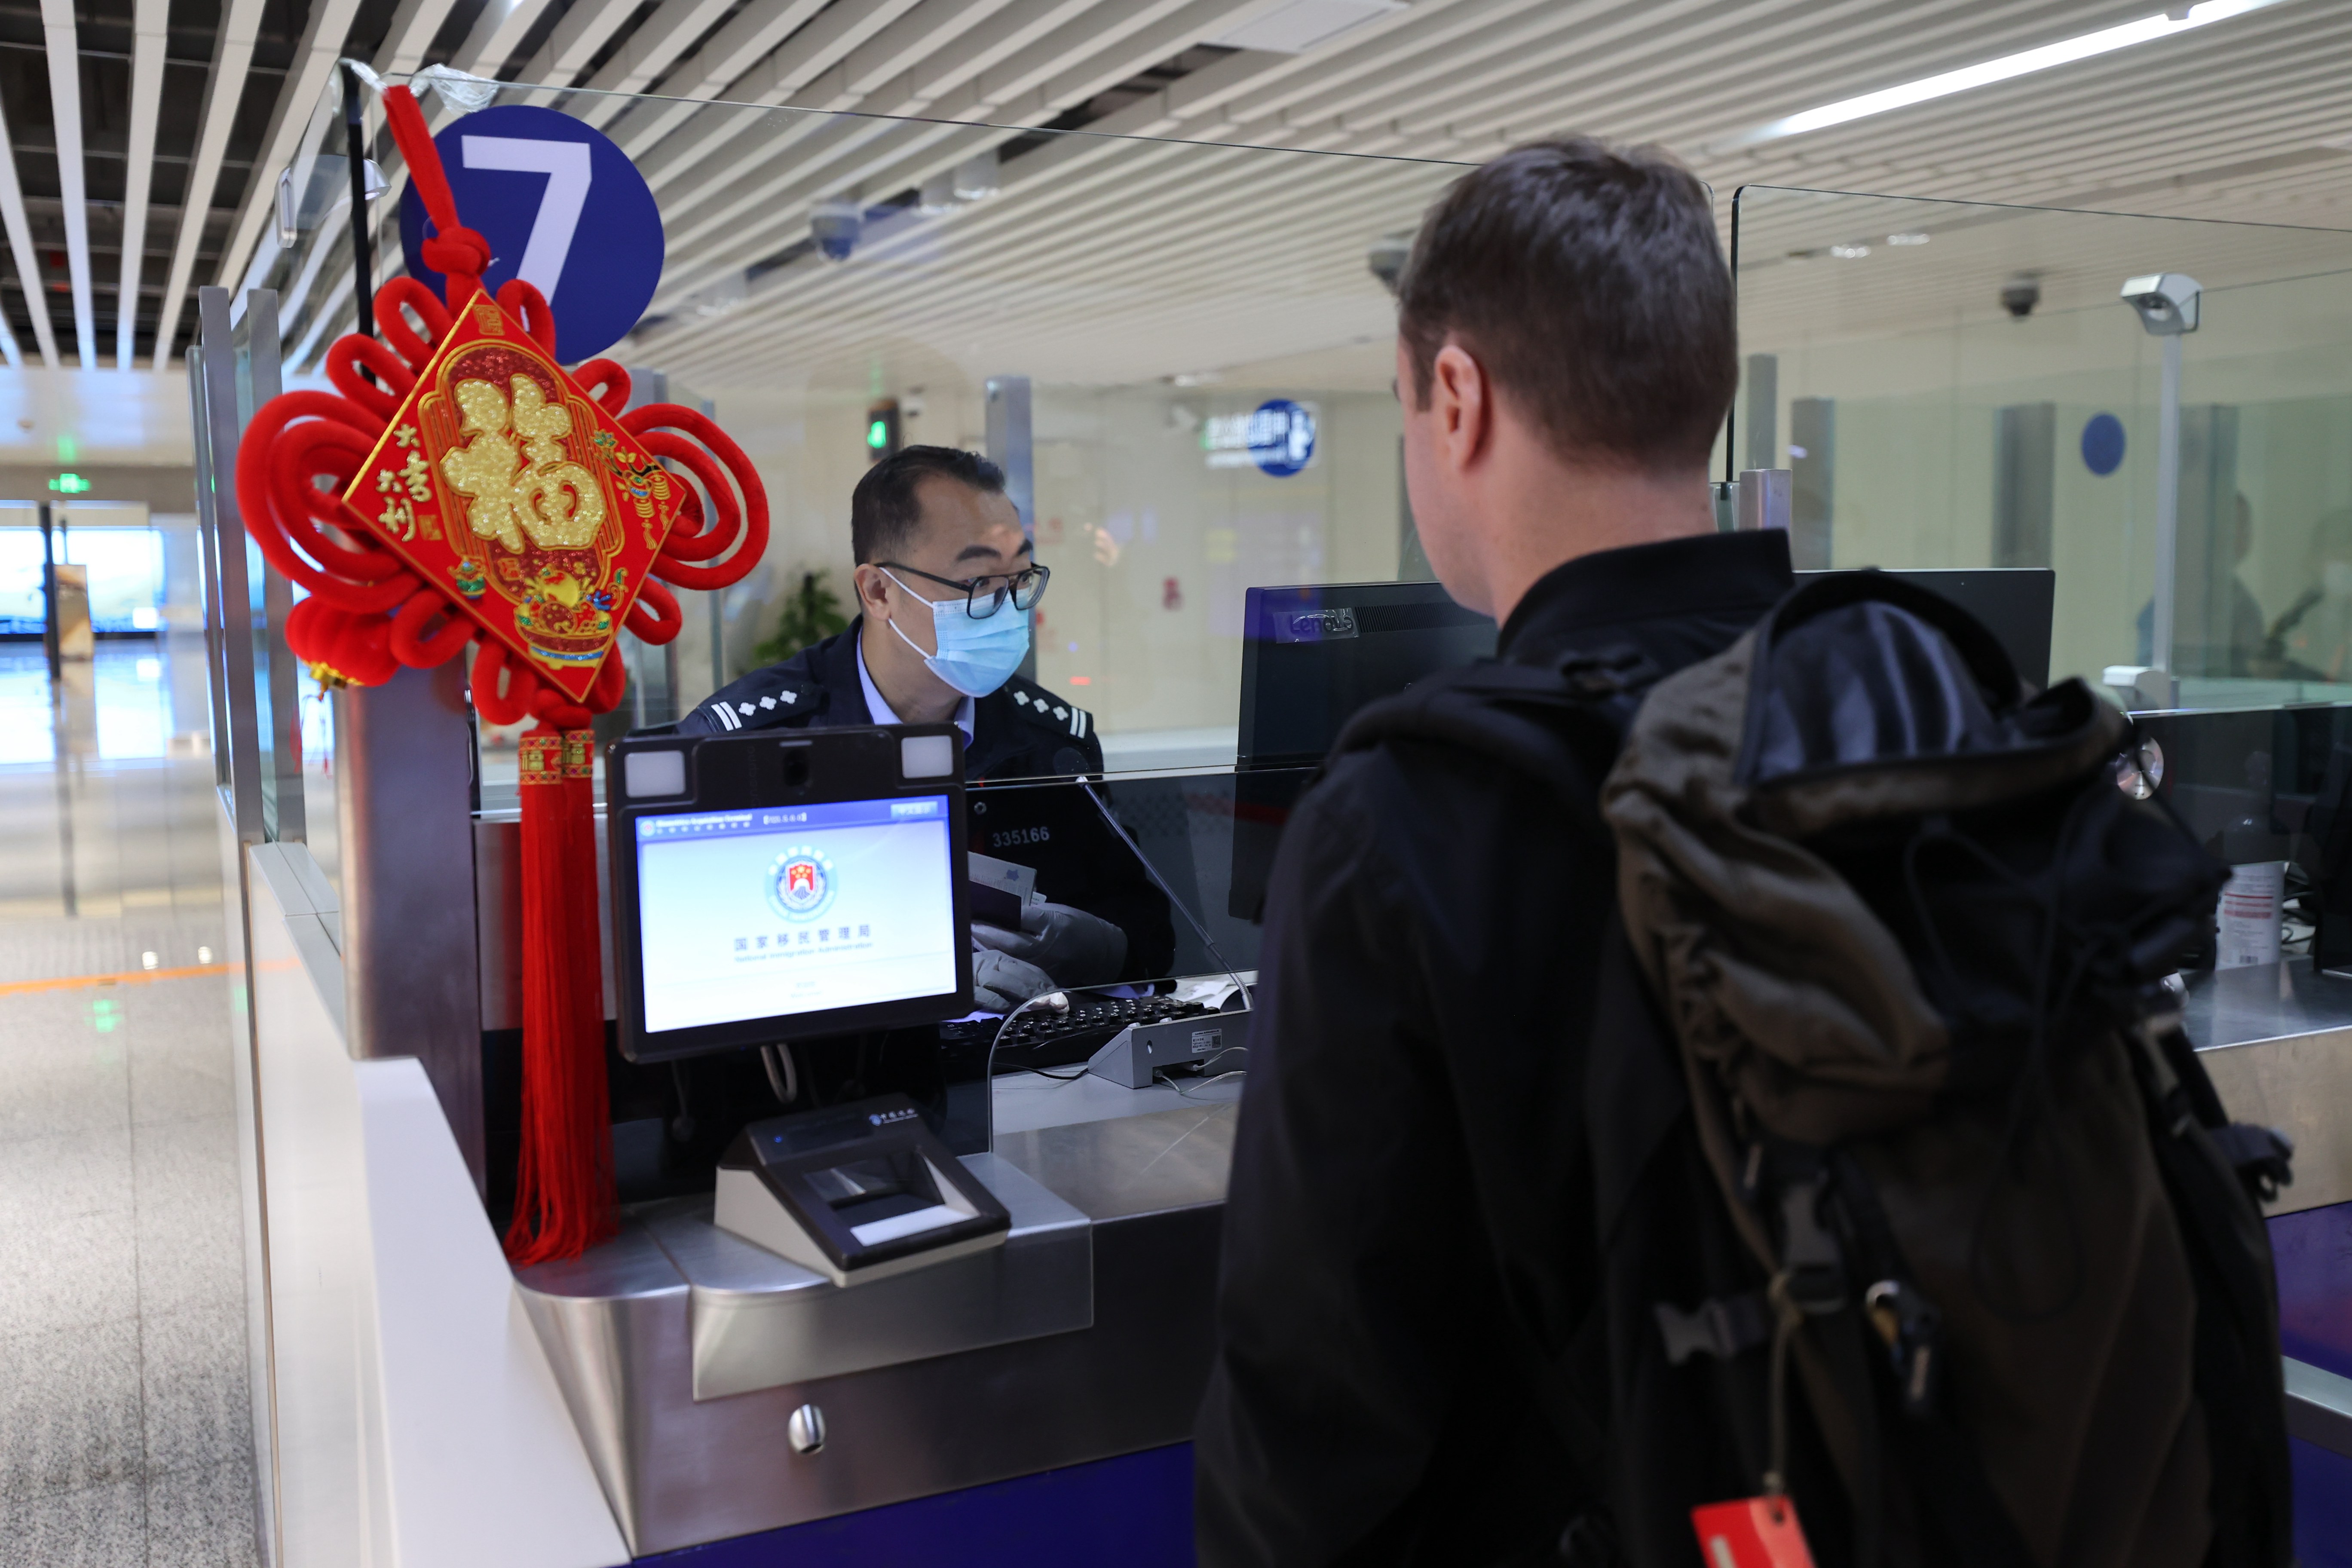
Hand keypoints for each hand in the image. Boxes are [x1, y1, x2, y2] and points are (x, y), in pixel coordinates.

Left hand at [971, 901, 1128, 986]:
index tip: (979, 907)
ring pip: (1012, 958)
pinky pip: (1019, 969)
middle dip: (987, 933)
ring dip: (990, 949)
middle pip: (1011, 940)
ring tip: (971, 940)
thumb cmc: (1081, 926)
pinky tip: (988, 956)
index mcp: (1053, 924)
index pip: (1020, 917)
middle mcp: (1047, 946)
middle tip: (966, 925)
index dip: (997, 913)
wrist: (1104, 954)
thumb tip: (1007, 911)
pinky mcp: (1044, 978)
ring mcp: (1045, 965)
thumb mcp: (1060, 911)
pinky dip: (1003, 962)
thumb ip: (1035, 913)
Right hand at [971, 943, 1057, 1012]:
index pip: (1031, 970)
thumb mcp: (996, 978)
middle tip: (1059, 1003)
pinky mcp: (965, 990)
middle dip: (1043, 990)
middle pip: (1021, 975)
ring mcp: (977, 975)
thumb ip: (1015, 984)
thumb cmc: (970, 981)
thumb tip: (1045, 998)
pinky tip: (1008, 1008)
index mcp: (1001, 959)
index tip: (1063, 998)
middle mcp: (991, 963)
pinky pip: (982, 994)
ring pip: (1004, 982)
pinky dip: (996, 1001)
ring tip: (1041, 1005)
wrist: (938, 976)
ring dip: (1025, 994)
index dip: (1048, 984)